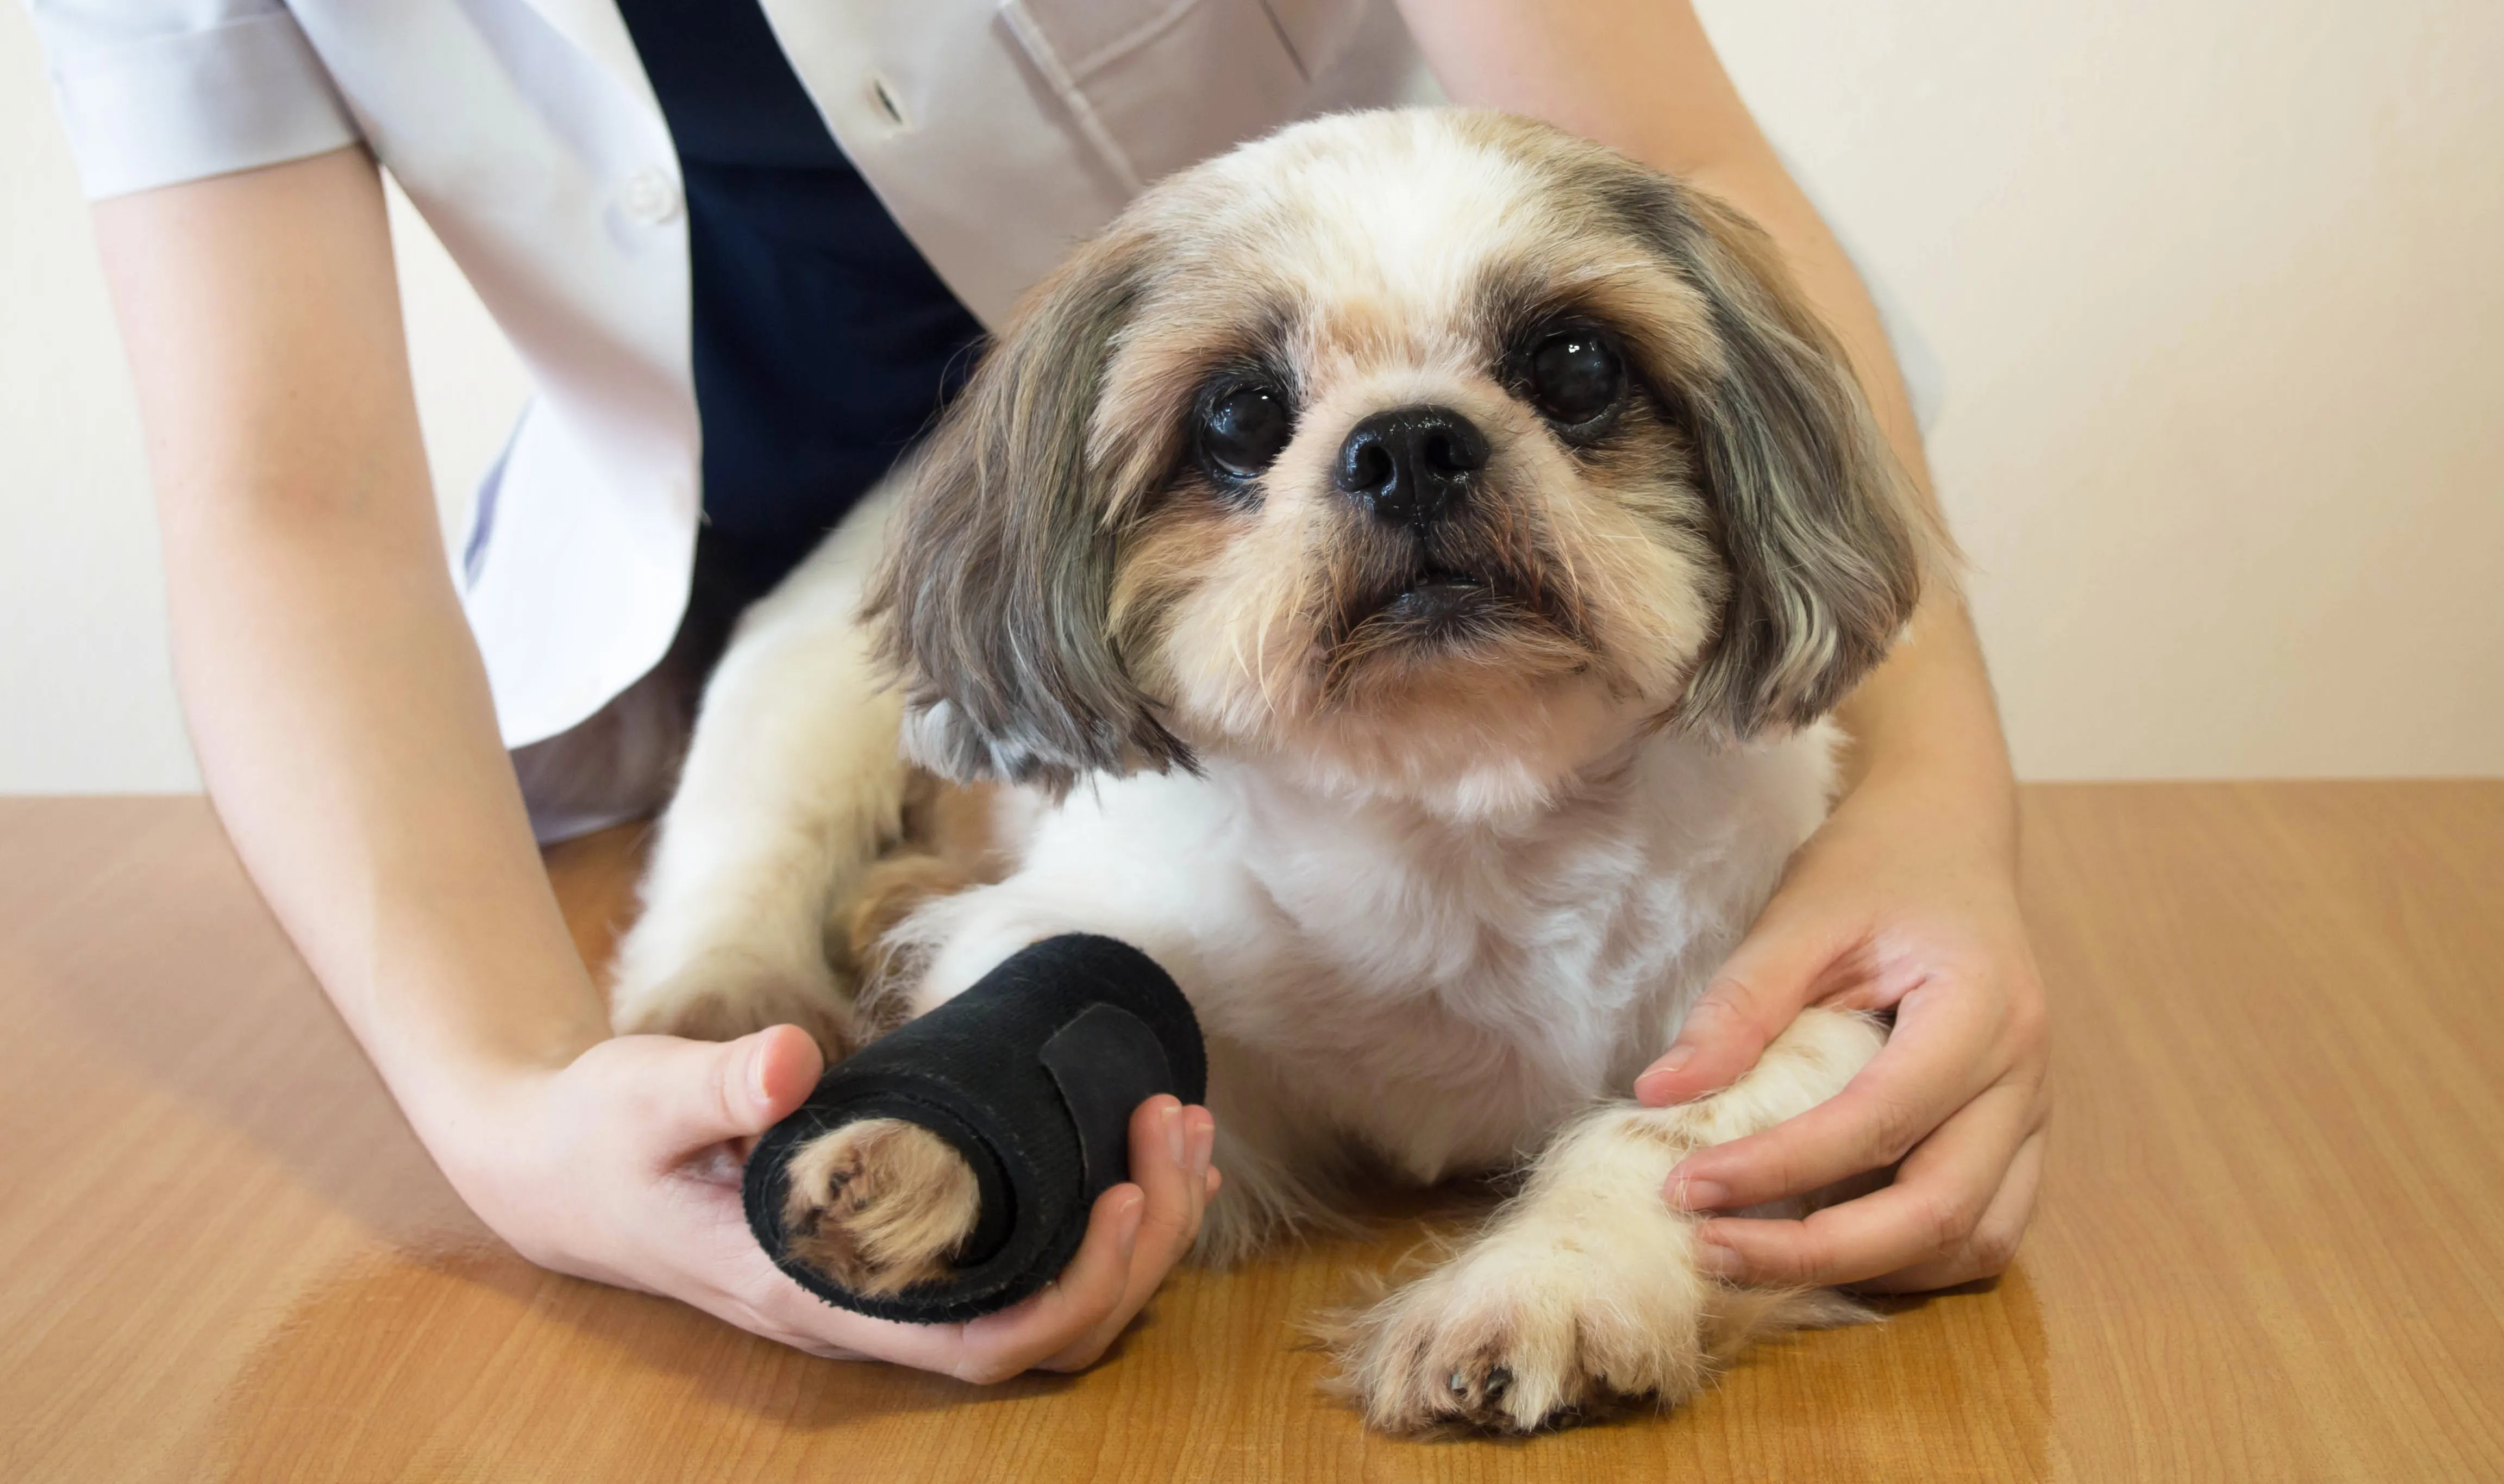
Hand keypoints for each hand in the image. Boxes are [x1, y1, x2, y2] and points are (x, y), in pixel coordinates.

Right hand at [445, 1025, 1219, 1379]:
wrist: (549, 1164)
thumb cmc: (595, 1136)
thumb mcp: (641, 1097)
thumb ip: (715, 1083)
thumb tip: (792, 1060)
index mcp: (815, 1293)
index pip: (979, 1343)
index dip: (1074, 1288)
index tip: (1124, 1191)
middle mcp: (860, 1310)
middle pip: (1039, 1334)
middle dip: (1135, 1249)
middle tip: (1173, 1127)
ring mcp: (878, 1287)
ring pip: (1041, 1308)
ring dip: (1131, 1235)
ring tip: (1179, 1131)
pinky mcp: (889, 1246)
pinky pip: (1014, 1263)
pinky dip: (1087, 1219)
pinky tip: (1121, 1147)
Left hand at [1632, 769, 2049, 1291]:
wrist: (1950, 836)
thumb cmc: (1877, 867)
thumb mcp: (1801, 914)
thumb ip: (1740, 1003)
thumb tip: (1660, 1095)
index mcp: (1981, 1007)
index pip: (1878, 1119)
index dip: (1778, 1168)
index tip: (1684, 1188)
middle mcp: (2024, 1075)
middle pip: (1939, 1211)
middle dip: (1819, 1253)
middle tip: (1710, 1251)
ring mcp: (2031, 1112)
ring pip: (1974, 1241)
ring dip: (1870, 1269)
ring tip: (1761, 1255)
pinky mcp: (2017, 1135)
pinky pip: (1983, 1228)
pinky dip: (1908, 1256)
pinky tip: (1825, 1240)